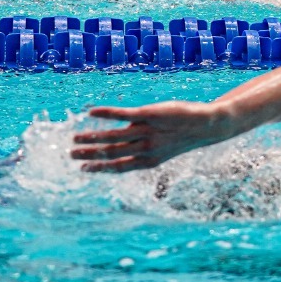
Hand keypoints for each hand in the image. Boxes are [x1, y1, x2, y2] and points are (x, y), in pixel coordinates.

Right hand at [72, 101, 228, 172]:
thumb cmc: (184, 134)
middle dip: (90, 155)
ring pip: (114, 138)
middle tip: (71, 155)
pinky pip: (123, 115)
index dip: (99, 169)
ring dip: (92, 137)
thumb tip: (120, 136)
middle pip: (112, 154)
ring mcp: (148, 132)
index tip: (83, 169)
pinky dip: (106, 114)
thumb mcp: (163, 145)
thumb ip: (140, 143)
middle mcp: (147, 149)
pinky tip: (91, 112)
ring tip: (75, 137)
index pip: (119, 167)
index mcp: (149, 160)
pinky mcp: (150, 114)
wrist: (209, 125)